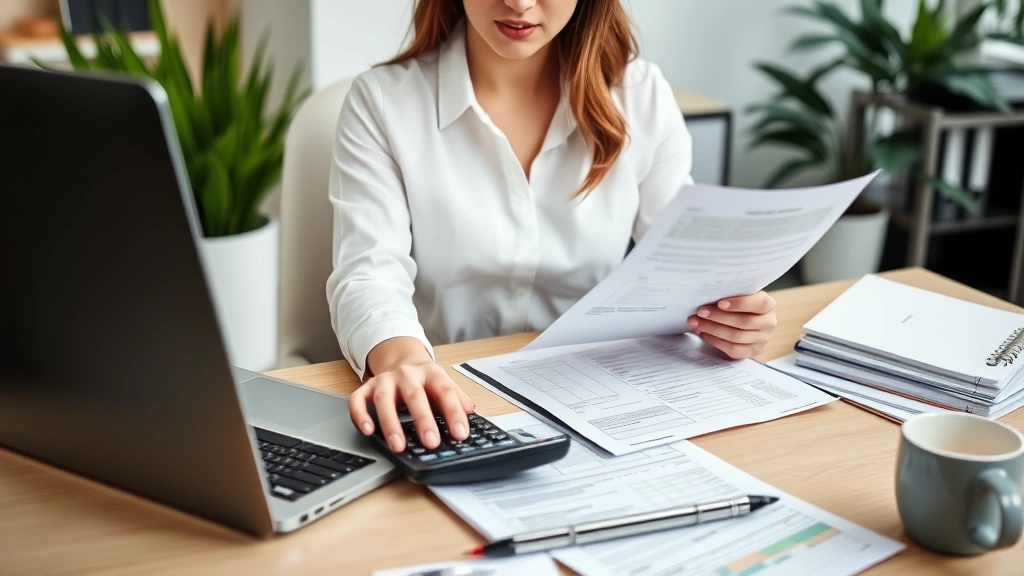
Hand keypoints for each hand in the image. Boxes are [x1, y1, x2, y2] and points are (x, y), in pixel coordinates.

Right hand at [348, 359, 474, 452]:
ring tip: (398, 446)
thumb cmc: (425, 380)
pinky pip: (358, 400)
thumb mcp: (444, 384)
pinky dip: (360, 415)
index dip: (454, 413)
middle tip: (431, 443)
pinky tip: (367, 430)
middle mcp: (406, 374)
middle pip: (414, 396)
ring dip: (391, 424)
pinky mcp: (366, 387)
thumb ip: (458, 399)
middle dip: (423, 420)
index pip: (445, 391)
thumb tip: (470, 414)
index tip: (460, 434)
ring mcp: (385, 380)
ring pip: (384, 400)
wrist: (401, 359)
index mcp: (431, 373)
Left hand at [687, 291, 776, 359]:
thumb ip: (730, 294)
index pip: (757, 303)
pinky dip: (715, 341)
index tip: (720, 303)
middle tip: (700, 312)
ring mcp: (762, 339)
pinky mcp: (753, 351)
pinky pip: (733, 349)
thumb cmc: (740, 304)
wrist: (748, 318)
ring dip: (712, 329)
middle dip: (718, 317)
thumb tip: (707, 297)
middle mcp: (768, 323)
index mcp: (768, 305)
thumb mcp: (740, 295)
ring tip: (696, 323)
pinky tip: (704, 334)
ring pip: (736, 337)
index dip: (739, 304)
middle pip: (743, 322)